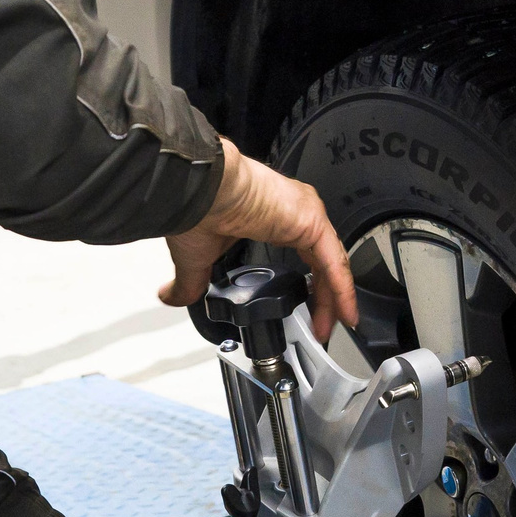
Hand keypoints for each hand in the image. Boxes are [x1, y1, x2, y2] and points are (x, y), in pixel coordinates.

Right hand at [159, 140, 359, 341]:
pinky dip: (342, 289)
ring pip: (332, 262)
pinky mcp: (311, 219)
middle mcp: (294, 213)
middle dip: (326, 298)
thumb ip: (193, 281)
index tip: (309, 313)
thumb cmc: (198, 209)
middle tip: (323, 327)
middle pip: (323, 262)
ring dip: (336, 297)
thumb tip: (172, 296)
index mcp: (272, 218)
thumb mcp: (198, 258)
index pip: (304, 257)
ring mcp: (305, 214)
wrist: (201, 189)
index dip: (310, 287)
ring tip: (337, 325)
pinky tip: (343, 311)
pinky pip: (335, 260)